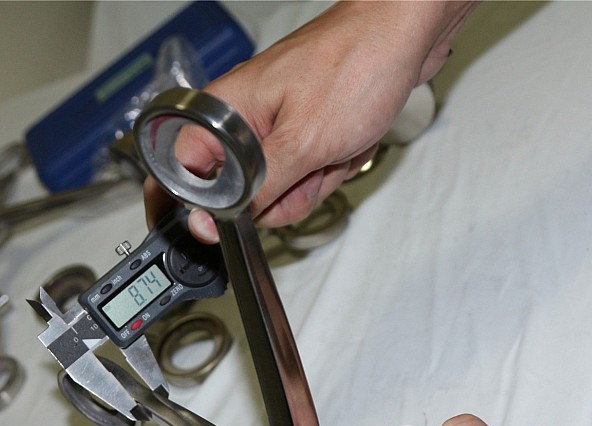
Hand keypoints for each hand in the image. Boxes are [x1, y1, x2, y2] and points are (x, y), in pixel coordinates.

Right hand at [144, 1, 476, 241]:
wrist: (407, 37)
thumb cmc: (356, 65)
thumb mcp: (304, 143)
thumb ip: (254, 188)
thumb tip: (206, 222)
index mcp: (226, 112)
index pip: (185, 174)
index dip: (207, 203)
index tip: (240, 213)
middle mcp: (245, 118)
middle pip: (241, 192)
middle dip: (284, 193)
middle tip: (310, 168)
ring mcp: (277, 125)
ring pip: (280, 188)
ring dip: (315, 180)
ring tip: (334, 150)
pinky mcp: (305, 129)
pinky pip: (308, 172)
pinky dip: (332, 167)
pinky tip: (347, 147)